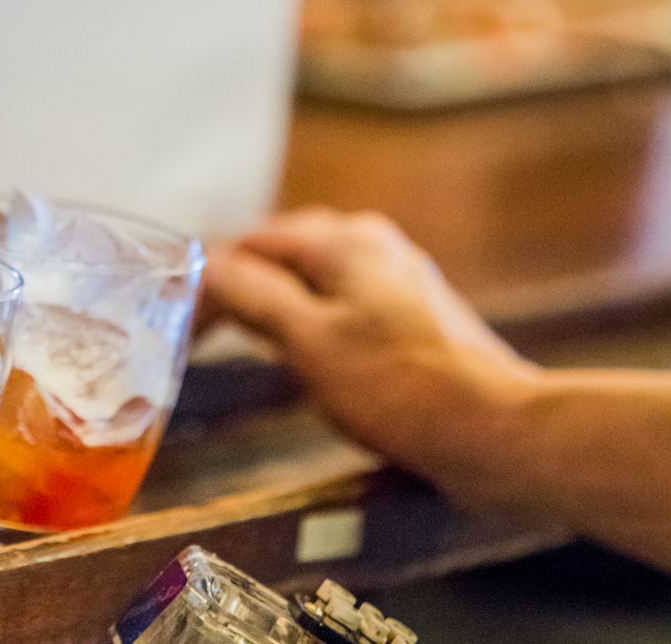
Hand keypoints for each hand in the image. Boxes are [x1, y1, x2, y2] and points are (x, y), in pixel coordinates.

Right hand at [199, 207, 538, 474]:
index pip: (251, 242)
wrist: (493, 431)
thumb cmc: (398, 388)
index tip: (177, 315)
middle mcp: (372, 243)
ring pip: (313, 275)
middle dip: (239, 281)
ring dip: (273, 299)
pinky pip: (341, 300)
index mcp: (343, 240)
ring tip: (239, 335)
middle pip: (283, 251)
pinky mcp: (413, 313)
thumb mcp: (307, 341)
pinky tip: (301, 349)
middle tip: (200, 325)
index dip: (208, 276)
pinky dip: (308, 316)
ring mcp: (397, 276)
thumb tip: (203, 266)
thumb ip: (251, 295)